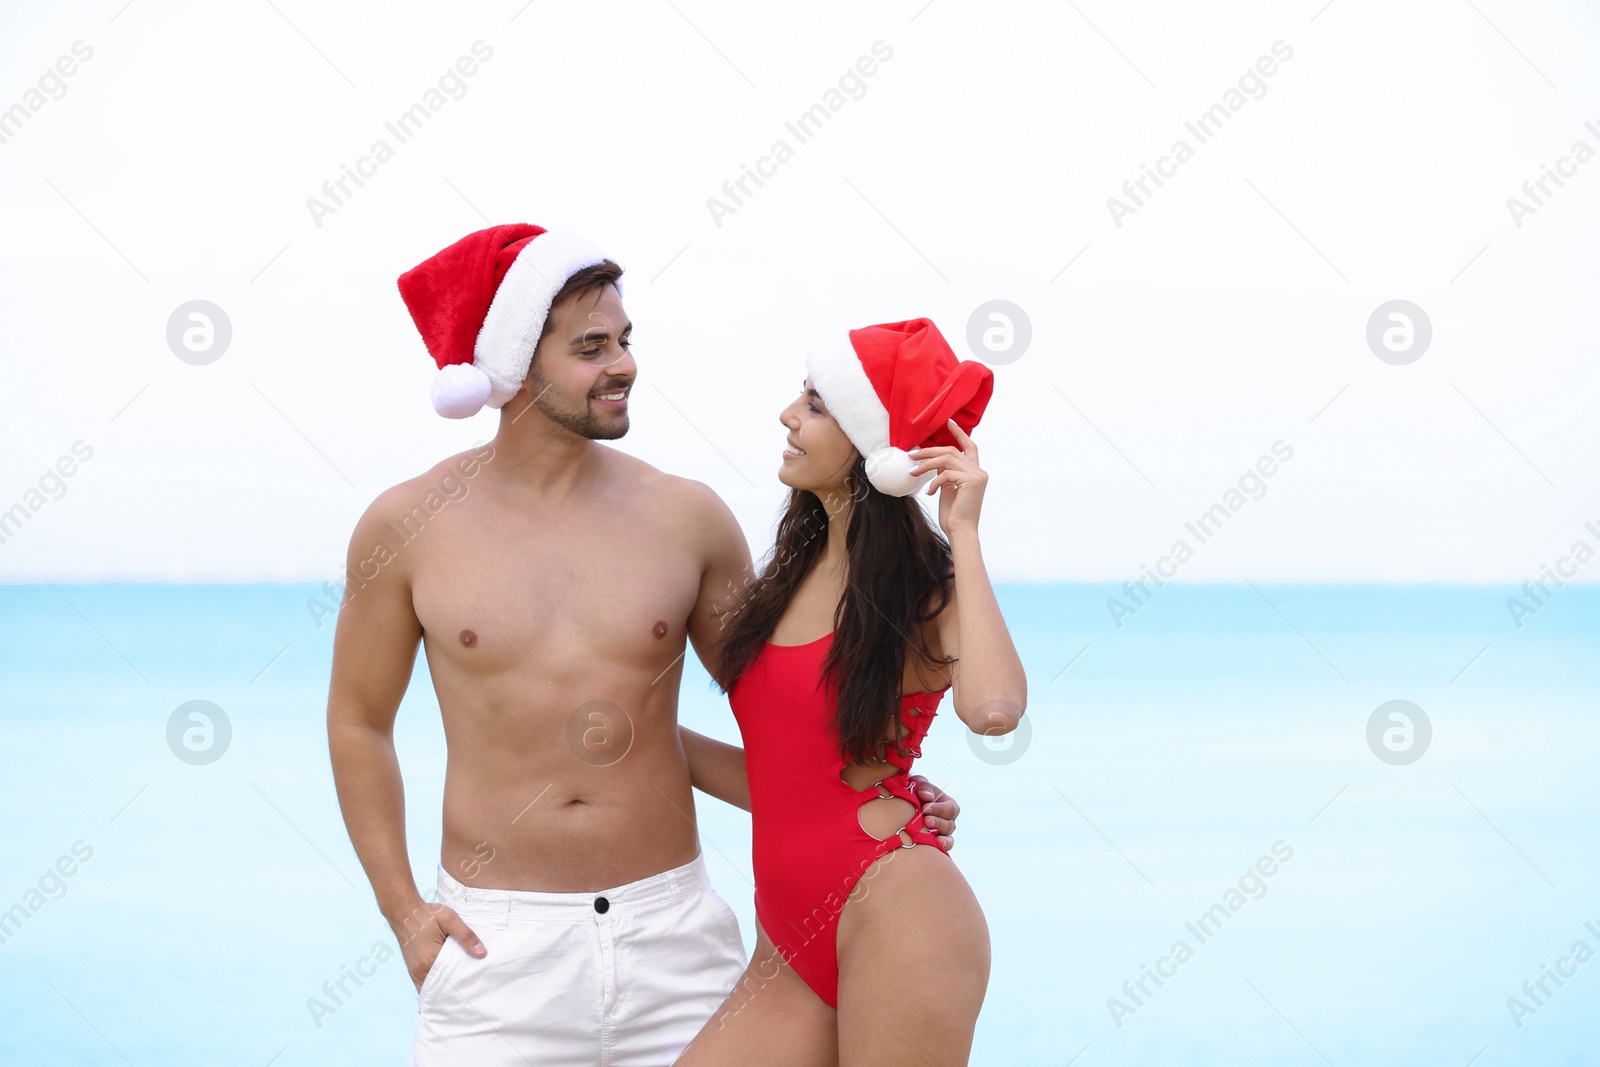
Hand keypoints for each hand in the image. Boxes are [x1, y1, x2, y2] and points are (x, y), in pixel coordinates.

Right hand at [390, 899, 485, 991]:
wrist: (404, 912)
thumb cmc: (427, 914)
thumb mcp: (450, 919)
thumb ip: (466, 936)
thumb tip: (482, 954)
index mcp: (429, 959)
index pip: (451, 980)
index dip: (463, 982)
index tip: (475, 982)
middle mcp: (419, 970)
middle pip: (441, 987)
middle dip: (455, 987)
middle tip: (472, 984)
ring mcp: (414, 972)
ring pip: (433, 988)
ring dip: (445, 987)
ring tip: (461, 982)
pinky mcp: (413, 970)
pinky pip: (425, 984)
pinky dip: (436, 984)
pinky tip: (447, 978)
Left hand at [909, 419, 987, 534]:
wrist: (961, 532)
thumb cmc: (953, 514)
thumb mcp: (948, 489)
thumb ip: (945, 474)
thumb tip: (934, 463)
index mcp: (975, 472)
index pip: (969, 446)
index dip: (959, 433)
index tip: (949, 422)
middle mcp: (979, 471)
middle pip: (951, 451)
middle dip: (930, 451)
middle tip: (912, 455)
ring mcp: (977, 475)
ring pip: (947, 459)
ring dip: (926, 464)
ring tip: (913, 471)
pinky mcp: (971, 481)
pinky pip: (946, 474)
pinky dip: (934, 482)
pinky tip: (930, 492)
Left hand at [910, 774, 959, 851]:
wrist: (899, 804)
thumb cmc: (911, 791)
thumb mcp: (917, 783)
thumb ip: (923, 786)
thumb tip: (928, 797)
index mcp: (946, 804)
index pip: (950, 808)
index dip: (939, 809)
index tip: (925, 808)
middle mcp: (946, 820)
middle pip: (950, 824)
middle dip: (938, 823)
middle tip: (925, 821)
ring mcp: (941, 834)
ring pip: (947, 838)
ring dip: (939, 837)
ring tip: (928, 835)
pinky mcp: (934, 844)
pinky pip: (942, 848)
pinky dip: (940, 847)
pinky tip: (934, 845)